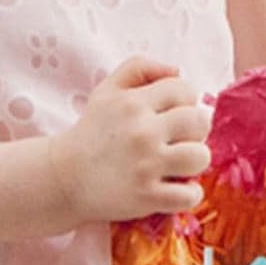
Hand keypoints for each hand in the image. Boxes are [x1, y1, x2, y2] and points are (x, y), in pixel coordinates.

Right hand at [49, 56, 211, 223]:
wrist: (64, 176)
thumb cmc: (92, 131)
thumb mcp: (107, 90)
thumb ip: (139, 68)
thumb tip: (177, 70)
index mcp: (134, 102)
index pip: (185, 90)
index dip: (185, 101)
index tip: (174, 113)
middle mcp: (143, 131)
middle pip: (199, 121)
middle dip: (195, 129)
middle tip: (180, 138)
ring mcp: (146, 166)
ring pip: (200, 157)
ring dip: (195, 160)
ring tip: (179, 163)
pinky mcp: (148, 197)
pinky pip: (191, 194)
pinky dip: (190, 193)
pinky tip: (176, 188)